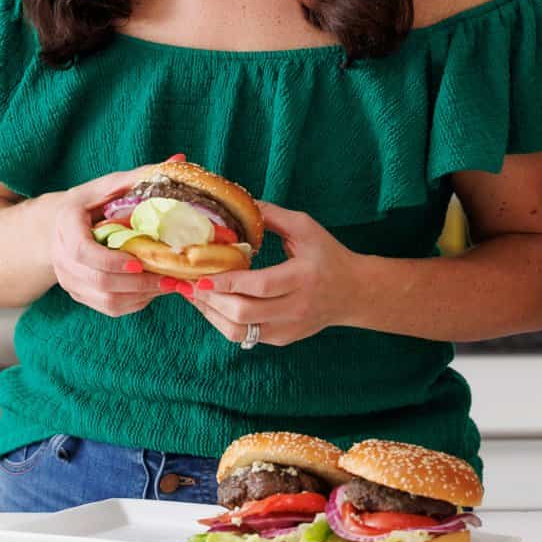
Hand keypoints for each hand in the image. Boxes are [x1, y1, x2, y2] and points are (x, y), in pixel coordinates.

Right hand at [46, 165, 166, 317]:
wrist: (60, 226)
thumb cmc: (91, 202)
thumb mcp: (110, 185)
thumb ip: (142, 176)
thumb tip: (180, 159)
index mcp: (66, 225)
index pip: (81, 251)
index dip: (110, 260)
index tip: (139, 262)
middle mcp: (61, 257)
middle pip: (98, 281)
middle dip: (138, 282)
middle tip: (172, 279)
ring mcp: (69, 279)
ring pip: (105, 299)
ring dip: (141, 295)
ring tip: (171, 285)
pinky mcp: (80, 293)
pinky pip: (109, 308)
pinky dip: (135, 303)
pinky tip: (155, 290)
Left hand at [176, 201, 359, 347]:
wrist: (354, 292)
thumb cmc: (328, 255)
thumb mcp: (306, 228)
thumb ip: (272, 216)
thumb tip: (239, 203)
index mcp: (303, 277)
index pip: (260, 285)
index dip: (227, 282)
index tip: (199, 276)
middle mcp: (296, 307)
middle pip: (244, 313)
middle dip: (210, 300)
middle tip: (187, 284)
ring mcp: (289, 328)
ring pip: (240, 331)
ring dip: (211, 314)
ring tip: (193, 296)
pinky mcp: (282, 339)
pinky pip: (245, 336)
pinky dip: (223, 322)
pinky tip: (212, 305)